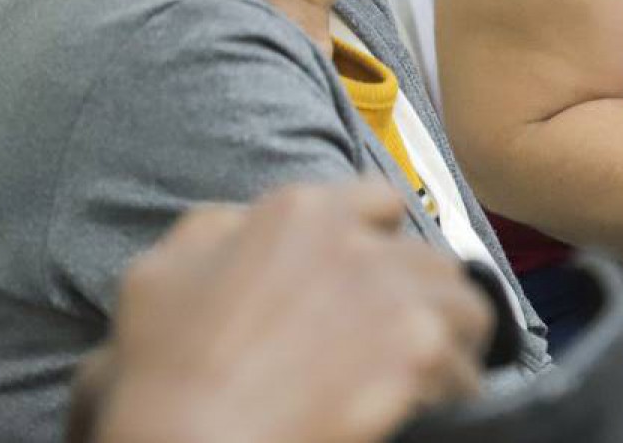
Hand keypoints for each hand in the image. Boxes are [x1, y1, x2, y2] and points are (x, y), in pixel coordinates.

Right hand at [79, 182, 492, 442]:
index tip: (375, 282)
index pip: (378, 203)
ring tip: (438, 378)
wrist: (183, 442)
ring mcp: (390, 293)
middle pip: (426, 258)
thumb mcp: (157, 276)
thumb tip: (242, 222)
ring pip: (462, 305)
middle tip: (406, 340)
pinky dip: (456, 393)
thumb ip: (213, 233)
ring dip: (452, 342)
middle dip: (421, 297)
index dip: (379, 245)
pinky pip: (465, 369)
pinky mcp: (415, 351)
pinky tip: (436, 413)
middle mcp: (354, 240)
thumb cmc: (159, 378)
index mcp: (297, 213)